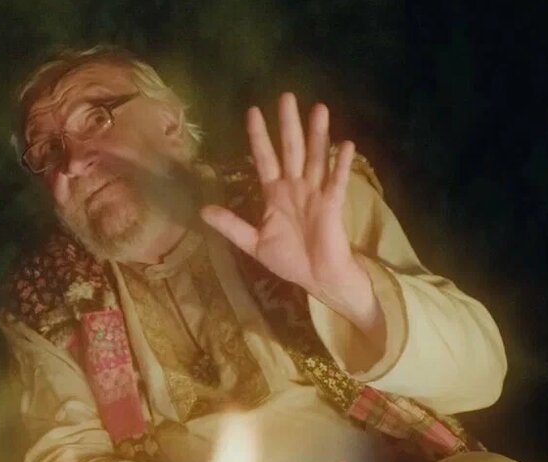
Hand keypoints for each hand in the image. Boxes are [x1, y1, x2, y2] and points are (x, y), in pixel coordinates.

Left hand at [199, 93, 377, 325]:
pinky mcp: (332, 205)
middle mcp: (295, 186)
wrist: (316, 278)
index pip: (264, 158)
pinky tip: (345, 144)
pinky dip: (340, 164)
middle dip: (288, 124)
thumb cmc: (289, 260)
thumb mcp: (253, 243)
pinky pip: (336, 181)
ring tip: (319, 109)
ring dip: (318, 135)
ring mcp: (315, 193)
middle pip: (292, 149)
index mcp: (274, 193)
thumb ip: (231, 225)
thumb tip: (202, 211)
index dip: (259, 136)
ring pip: (316, 158)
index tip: (252, 111)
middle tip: (287, 96)